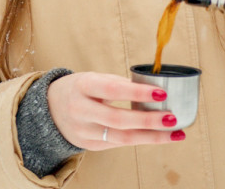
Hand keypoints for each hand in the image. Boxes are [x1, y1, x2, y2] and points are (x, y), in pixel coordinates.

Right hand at [47, 72, 184, 149]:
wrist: (49, 108)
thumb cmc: (80, 89)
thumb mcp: (93, 79)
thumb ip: (118, 85)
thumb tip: (153, 92)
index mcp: (83, 86)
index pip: (112, 89)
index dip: (137, 92)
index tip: (161, 94)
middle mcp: (80, 110)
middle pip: (118, 119)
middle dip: (148, 120)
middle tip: (173, 118)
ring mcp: (83, 131)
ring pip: (121, 138)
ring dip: (151, 136)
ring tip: (175, 133)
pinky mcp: (89, 145)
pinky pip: (118, 143)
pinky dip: (140, 139)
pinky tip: (158, 136)